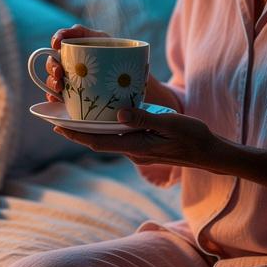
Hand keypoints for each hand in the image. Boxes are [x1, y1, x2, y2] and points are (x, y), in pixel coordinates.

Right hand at [43, 24, 109, 103]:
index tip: (57, 44)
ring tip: (59, 87)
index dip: (56, 39)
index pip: (59, 39)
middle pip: (52, 62)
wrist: (125, 71)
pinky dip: (53, 97)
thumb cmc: (112, 51)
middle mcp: (66, 61)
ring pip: (52, 80)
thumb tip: (64, 36)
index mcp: (73, 46)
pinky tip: (56, 98)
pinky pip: (57, 96)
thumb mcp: (101, 37)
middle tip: (59, 72)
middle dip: (52, 67)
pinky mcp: (70, 93)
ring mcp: (68, 78)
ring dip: (51, 82)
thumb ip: (82, 32)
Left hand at [52, 107, 220, 169]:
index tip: (56, 125)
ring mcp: (139, 147)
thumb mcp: (170, 123)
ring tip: (74, 113)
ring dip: (89, 128)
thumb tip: (118, 112)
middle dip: (76, 131)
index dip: (75, 134)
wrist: (210, 153)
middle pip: (97, 140)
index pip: (98, 140)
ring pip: (107, 137)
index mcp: (135, 146)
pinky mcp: (145, 143)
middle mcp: (133, 149)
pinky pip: (119, 134)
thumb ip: (144, 118)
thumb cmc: (193, 137)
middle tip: (56, 116)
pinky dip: (106, 125)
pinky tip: (104, 113)